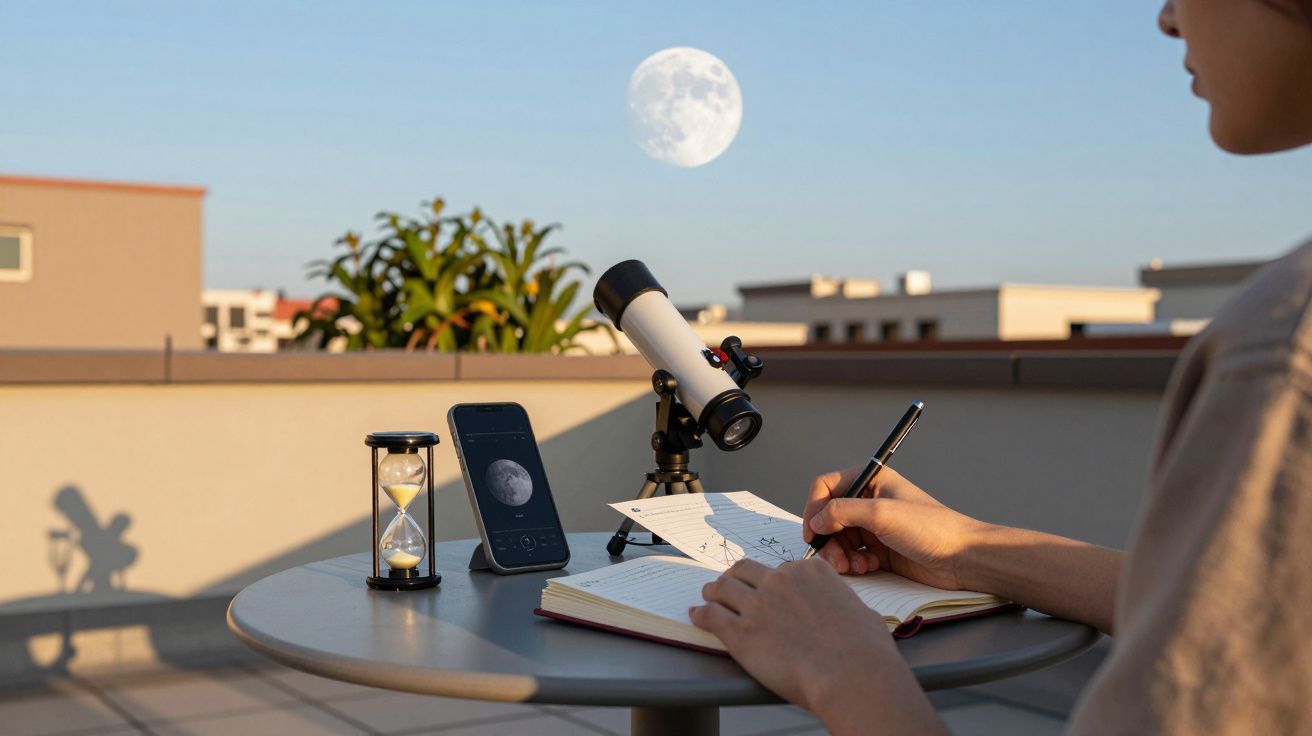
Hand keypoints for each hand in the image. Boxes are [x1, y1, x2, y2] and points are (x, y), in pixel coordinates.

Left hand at [689, 559, 897, 712]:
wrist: (851, 674)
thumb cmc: (864, 650)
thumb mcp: (860, 613)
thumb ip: (842, 606)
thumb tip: (845, 613)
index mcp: (810, 572)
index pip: (780, 568)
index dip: (770, 580)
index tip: (766, 587)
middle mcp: (780, 581)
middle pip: (746, 570)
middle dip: (736, 577)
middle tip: (729, 585)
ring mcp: (757, 604)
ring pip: (723, 588)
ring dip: (714, 591)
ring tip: (708, 595)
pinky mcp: (740, 631)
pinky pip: (711, 615)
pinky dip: (701, 614)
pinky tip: (697, 616)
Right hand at [803, 467, 987, 589]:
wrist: (961, 558)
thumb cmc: (929, 528)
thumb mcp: (880, 513)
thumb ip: (841, 512)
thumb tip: (816, 522)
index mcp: (871, 480)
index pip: (826, 487)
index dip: (814, 508)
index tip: (813, 533)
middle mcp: (869, 501)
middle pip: (829, 517)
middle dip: (828, 540)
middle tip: (834, 559)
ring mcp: (874, 526)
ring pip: (838, 539)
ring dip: (840, 555)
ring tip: (852, 567)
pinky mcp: (880, 550)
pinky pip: (852, 555)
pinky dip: (854, 563)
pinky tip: (868, 568)